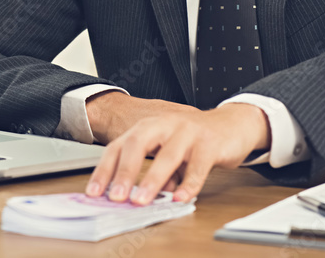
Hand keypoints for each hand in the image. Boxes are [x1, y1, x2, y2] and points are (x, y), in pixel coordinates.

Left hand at [84, 97, 269, 205]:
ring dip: (152, 180)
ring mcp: (187, 132)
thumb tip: (139, 197)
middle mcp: (164, 125)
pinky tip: (180, 198)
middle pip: (137, 144)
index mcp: (148, 126)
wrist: (230, 123)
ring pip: (167, 155)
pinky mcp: (210, 143)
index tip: (93, 193)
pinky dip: (189, 184)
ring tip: (142, 200)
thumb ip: (155, 172)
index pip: (119, 146)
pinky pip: (198, 166)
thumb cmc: (193, 139)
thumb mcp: (168, 152)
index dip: (104, 170)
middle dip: (125, 172)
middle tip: (116, 197)